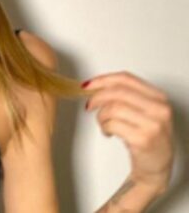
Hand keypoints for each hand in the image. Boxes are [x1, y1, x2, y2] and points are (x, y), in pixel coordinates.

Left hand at [83, 70, 174, 193]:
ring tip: (104, 125)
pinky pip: (112, 125)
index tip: (88, 85)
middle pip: (117, 92)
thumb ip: (124, 96)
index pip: (126, 79)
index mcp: (159, 98)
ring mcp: (152, 124)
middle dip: (97, 98)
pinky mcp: (143, 139)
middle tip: (89, 106)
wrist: (156, 167)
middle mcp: (159, 109)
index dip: (103, 80)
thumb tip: (95, 86)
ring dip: (101, 117)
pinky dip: (105, 128)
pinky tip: (109, 133)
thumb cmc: (146, 137)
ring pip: (113, 108)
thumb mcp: (142, 112)